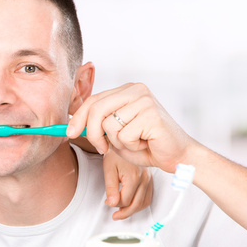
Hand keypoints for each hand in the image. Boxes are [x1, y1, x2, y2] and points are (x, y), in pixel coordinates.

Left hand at [67, 83, 193, 172]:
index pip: (94, 100)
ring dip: (118, 143)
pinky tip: (145, 144)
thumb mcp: (116, 133)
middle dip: (92, 133)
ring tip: (135, 143)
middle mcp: (136, 90)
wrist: (177, 156)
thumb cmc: (146, 145)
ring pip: (109, 125)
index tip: (70, 132)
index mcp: (127, 90)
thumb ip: (98, 124)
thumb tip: (71, 124)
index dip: (78, 117)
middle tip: (102, 148)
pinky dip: (131, 146)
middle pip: (97, 109)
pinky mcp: (151, 114)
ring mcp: (145, 100)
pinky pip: (124, 135)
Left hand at [103, 146, 153, 219]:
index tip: (107, 202)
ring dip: (133, 210)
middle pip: (137, 204)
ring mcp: (149, 179)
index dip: (115, 204)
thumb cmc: (114, 153)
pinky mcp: (150, 178)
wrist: (123, 141)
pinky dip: (140, 203)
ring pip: (144, 202)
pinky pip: (148, 196)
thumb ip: (110, 188)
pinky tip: (131, 204)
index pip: (125, 200)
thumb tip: (112, 204)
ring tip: (122, 212)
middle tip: (115, 216)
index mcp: (134, 177)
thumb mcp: (108, 170)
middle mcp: (144, 179)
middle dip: (125, 213)